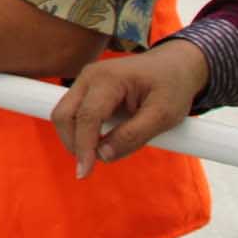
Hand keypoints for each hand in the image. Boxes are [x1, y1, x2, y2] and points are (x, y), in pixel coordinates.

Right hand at [50, 39, 208, 178]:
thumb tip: (103, 155)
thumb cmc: (172, 87)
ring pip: (63, 115)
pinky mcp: (85, 88)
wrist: (175, 65)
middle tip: (91, 165)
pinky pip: (72, 113)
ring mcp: (84, 80)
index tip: (86, 172)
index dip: (84, 146)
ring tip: (98, 152)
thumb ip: (134, 136)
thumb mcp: (164, 115)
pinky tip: (97, 141)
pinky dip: (80, 130)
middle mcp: (90, 76)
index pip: (87, 117)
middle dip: (72, 143)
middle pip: (63, 115)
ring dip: (74, 138)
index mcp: (109, 78)